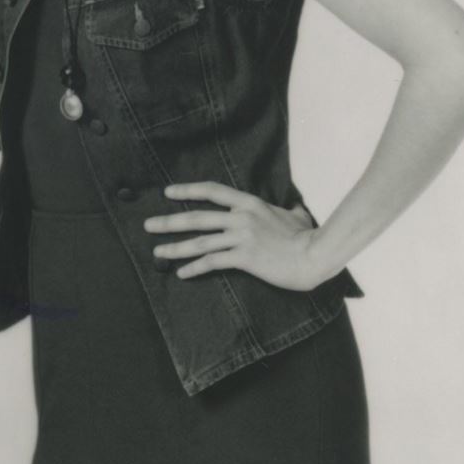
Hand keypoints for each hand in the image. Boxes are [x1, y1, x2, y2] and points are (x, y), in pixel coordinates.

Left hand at [143, 182, 339, 291]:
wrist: (316, 255)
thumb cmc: (308, 237)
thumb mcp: (296, 216)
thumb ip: (289, 210)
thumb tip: (294, 207)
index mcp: (250, 204)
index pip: (212, 191)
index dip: (188, 190)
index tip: (167, 192)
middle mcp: (241, 217)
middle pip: (197, 218)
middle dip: (169, 221)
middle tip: (148, 225)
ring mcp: (241, 237)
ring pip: (199, 242)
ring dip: (175, 248)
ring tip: (157, 252)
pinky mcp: (244, 258)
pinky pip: (212, 262)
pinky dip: (194, 268)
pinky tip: (182, 274)